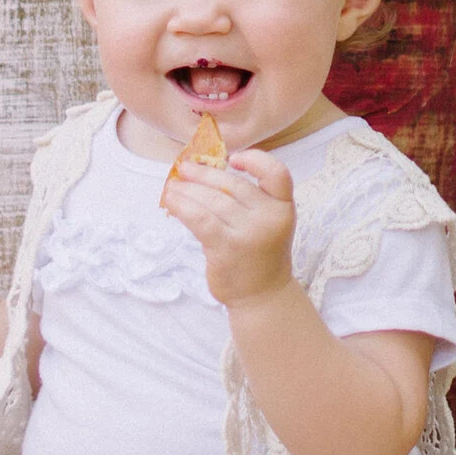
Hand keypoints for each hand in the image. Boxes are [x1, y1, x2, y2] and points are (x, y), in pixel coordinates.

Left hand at [161, 151, 297, 307]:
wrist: (262, 295)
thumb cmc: (259, 253)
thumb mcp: (266, 221)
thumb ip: (248, 199)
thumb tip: (204, 170)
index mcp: (283, 206)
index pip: (277, 173)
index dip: (256, 160)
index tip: (232, 159)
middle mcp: (270, 217)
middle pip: (232, 184)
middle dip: (203, 174)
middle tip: (184, 168)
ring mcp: (249, 233)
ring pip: (212, 200)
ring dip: (187, 189)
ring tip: (172, 185)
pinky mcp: (226, 247)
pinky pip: (199, 218)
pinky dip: (182, 206)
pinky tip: (171, 201)